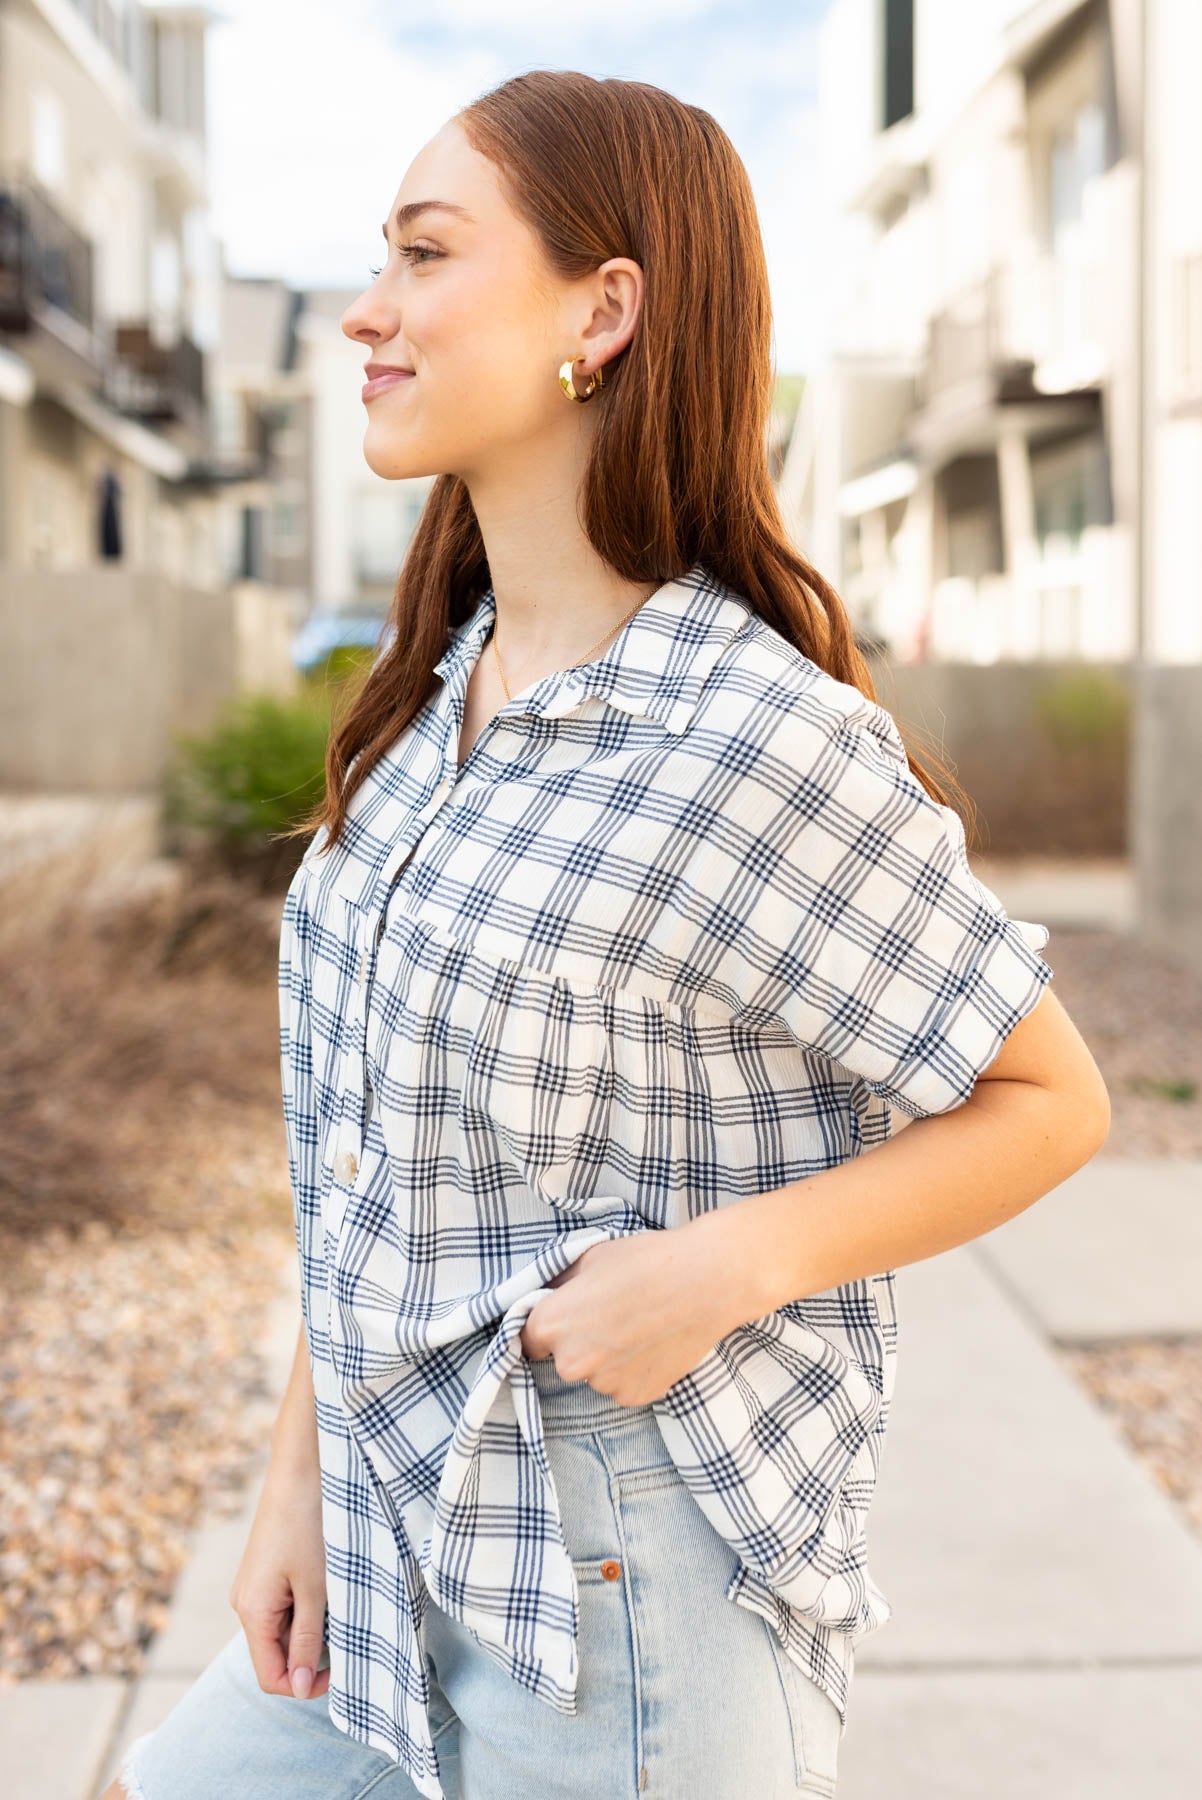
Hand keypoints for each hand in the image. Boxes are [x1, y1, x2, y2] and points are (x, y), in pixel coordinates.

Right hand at [229, 1451, 328, 1700]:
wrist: (301, 1467)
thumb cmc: (309, 1525)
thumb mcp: (316, 1588)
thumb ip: (308, 1640)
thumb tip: (301, 1688)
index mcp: (252, 1612)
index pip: (271, 1676)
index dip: (306, 1683)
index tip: (342, 1669)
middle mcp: (245, 1603)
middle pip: (276, 1654)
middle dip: (311, 1652)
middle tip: (346, 1628)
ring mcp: (254, 1586)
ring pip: (283, 1630)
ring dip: (312, 1627)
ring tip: (338, 1599)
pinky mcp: (265, 1571)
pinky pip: (284, 1607)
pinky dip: (307, 1607)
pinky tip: (328, 1585)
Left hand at [518, 1223, 746, 1406]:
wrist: (707, 1282)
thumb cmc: (648, 1262)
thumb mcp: (592, 1258)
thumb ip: (563, 1283)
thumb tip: (550, 1293)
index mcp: (553, 1324)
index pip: (526, 1339)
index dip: (543, 1327)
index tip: (563, 1319)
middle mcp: (571, 1363)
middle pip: (564, 1358)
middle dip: (580, 1341)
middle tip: (613, 1316)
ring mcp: (605, 1384)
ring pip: (598, 1373)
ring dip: (610, 1358)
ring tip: (641, 1327)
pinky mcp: (636, 1397)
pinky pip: (625, 1384)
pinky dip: (635, 1370)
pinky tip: (655, 1343)